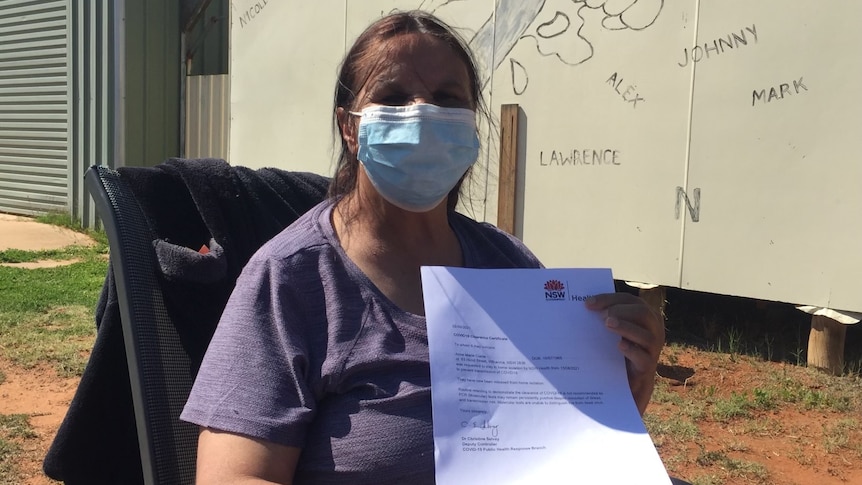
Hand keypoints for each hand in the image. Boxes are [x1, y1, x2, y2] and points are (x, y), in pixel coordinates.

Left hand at [585, 292, 664, 414]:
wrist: (627, 381)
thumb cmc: (617, 350)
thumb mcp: (612, 331)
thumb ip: (605, 317)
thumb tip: (584, 305)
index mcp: (644, 315)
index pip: (628, 300)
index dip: (609, 299)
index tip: (587, 303)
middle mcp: (653, 329)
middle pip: (642, 313)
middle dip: (620, 311)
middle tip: (601, 316)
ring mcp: (653, 349)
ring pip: (645, 335)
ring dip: (625, 327)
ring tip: (607, 324)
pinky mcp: (648, 367)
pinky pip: (643, 358)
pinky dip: (631, 350)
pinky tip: (619, 345)